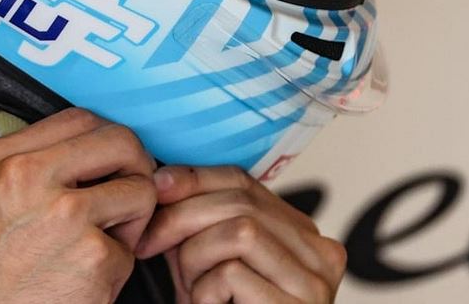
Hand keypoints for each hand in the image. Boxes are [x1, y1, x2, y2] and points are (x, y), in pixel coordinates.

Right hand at [0, 108, 157, 303]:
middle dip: (136, 167)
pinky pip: (129, 250)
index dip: (105, 137)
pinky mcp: (92, 257)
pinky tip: (84, 278)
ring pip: (140, 191)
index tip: (109, 159)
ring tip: (102, 242)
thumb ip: (25, 162)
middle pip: (120, 141)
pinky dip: (115, 268)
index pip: (79, 119)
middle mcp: (30, 176)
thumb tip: (81, 148)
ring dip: (132, 219)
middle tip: (128, 192)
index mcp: (0, 158)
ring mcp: (65, 214)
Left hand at [136, 165, 345, 302]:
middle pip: (240, 202)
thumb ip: (199, 221)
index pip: (242, 180)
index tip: (156, 187)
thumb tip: (162, 180)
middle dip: (182, 216)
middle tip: (148, 241)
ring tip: (189, 287)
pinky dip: (206, 289)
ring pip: (241, 231)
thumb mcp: (210, 260)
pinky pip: (235, 275)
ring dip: (196, 256)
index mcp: (300, 232)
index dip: (194, 178)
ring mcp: (315, 282)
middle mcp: (319, 251)